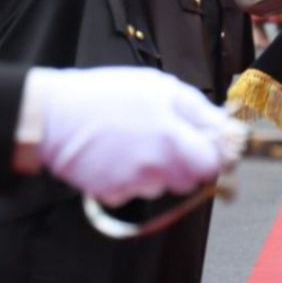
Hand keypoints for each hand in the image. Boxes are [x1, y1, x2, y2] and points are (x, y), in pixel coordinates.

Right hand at [31, 66, 244, 206]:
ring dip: (159, 171)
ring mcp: (133, 183)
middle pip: (190, 180)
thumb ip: (200, 112)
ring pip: (163, 186)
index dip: (214, 156)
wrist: (52, 116)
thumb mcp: (162, 88)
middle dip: (188, 164)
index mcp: (173, 138)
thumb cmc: (109, 94)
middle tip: (170, 141)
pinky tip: (118, 156)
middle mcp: (156, 166)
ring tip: (137, 143)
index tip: (209, 146)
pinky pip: (135, 191)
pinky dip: (132, 178)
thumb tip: (229, 129)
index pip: (213, 164)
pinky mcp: (112, 194)